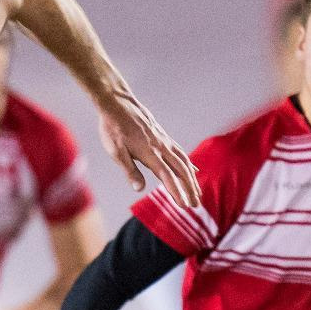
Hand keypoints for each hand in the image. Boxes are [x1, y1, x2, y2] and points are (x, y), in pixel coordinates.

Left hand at [96, 89, 200, 206]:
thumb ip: (130, 170)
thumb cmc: (113, 128)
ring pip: (184, 162)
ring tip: (197, 192)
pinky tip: (193, 170)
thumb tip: (139, 189)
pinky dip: (189, 164)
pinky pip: (180, 153)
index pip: (168, 177)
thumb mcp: (116, 152)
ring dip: (192, 179)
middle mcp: (162, 147)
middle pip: (181, 171)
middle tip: (196, 205)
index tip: (184, 205)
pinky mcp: (163, 137)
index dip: (177, 192)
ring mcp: (164, 141)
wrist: (118, 103)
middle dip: (190, 189)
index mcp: (150, 154)